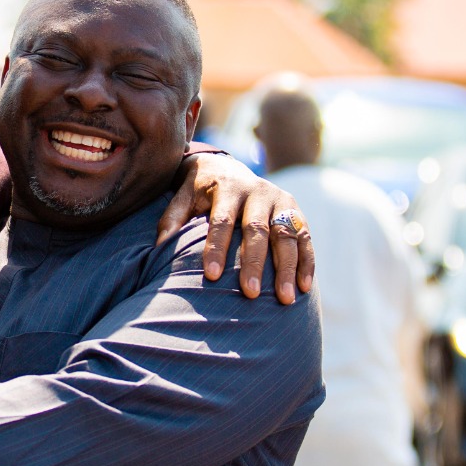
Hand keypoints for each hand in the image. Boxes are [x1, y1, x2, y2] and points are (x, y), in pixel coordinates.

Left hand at [159, 153, 314, 301]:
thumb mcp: (182, 196)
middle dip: (254, 263)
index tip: (211, 276)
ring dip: (287, 268)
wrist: (226, 167)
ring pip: (286, 235)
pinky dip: (306, 263)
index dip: (217, 248)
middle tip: (250, 294)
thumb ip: (172, 219)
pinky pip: (305, 238)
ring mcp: (280, 200)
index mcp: (228, 187)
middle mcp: (258, 191)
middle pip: (257, 230)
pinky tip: (303, 287)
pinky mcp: (295, 210)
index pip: (222, 220)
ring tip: (284, 299)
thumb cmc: (199, 190)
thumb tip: (159, 247)